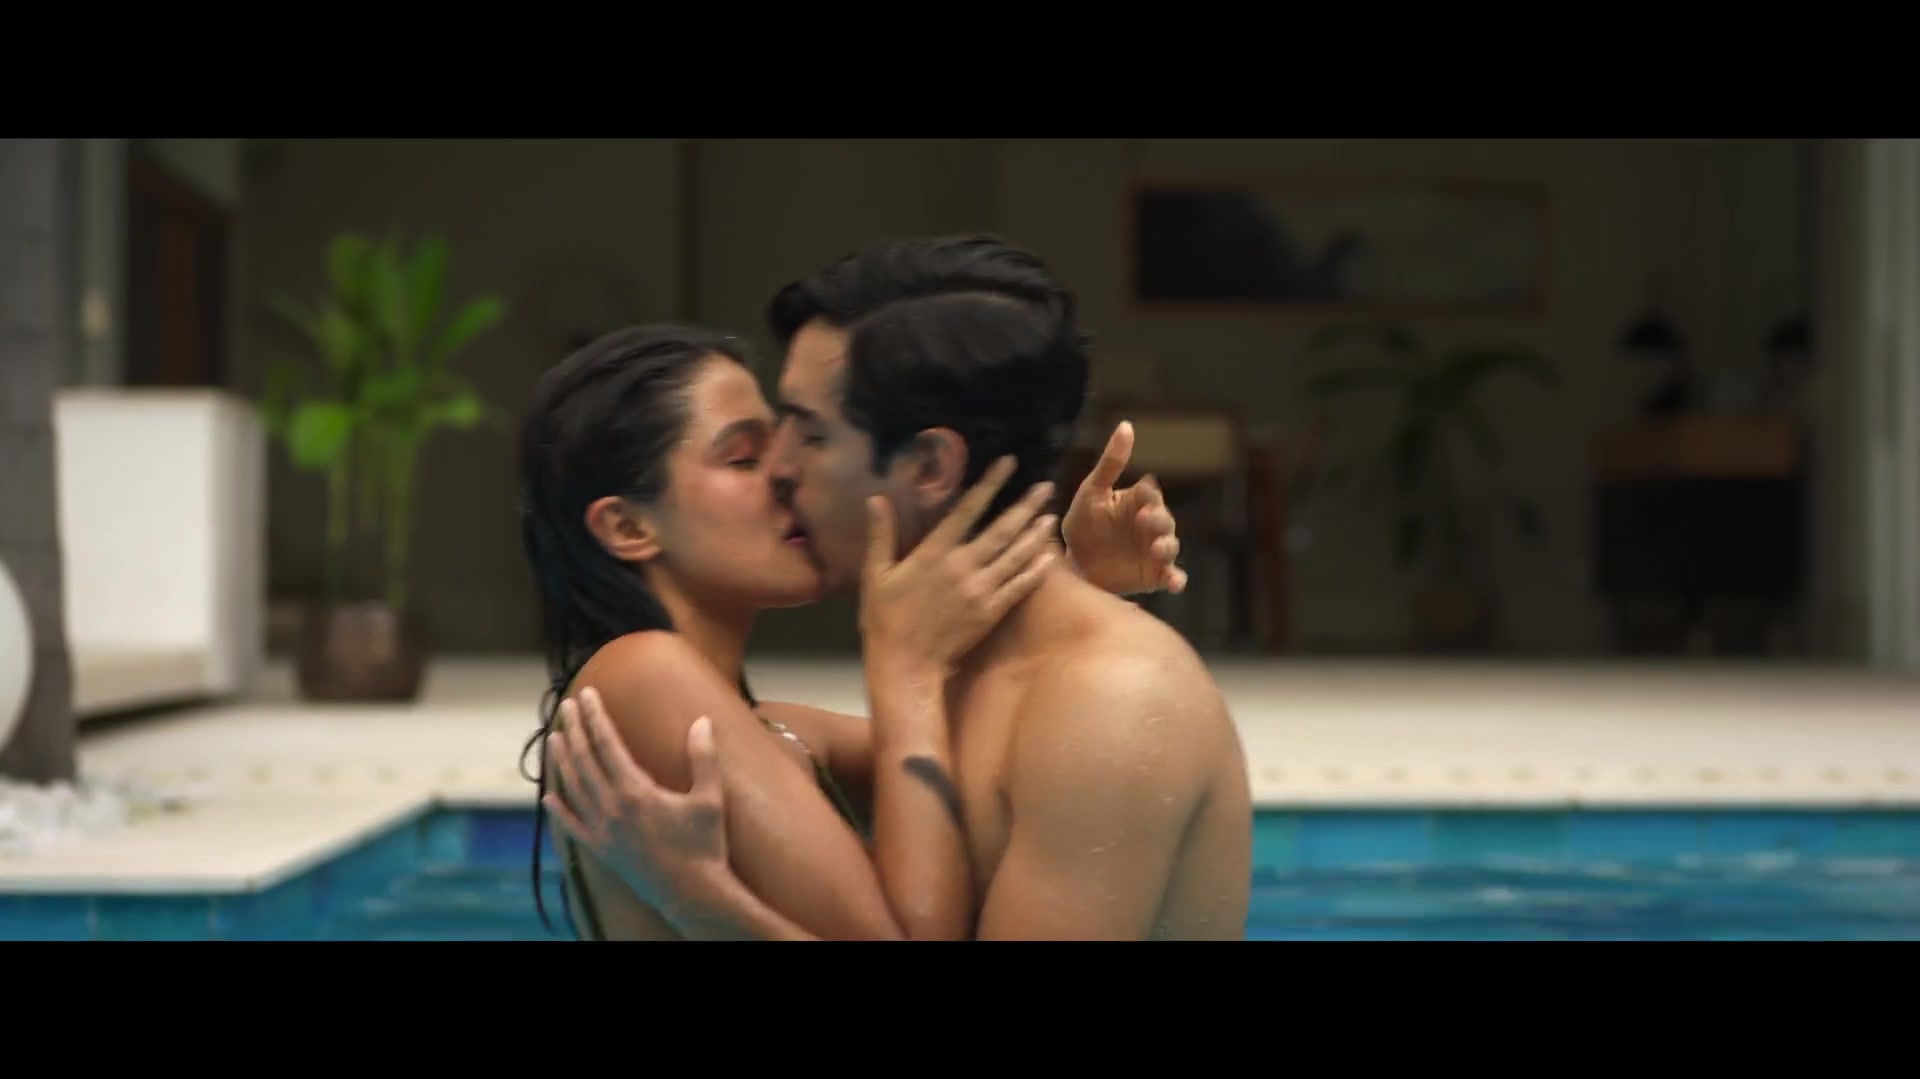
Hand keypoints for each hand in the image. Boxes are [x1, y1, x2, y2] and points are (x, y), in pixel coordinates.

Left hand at [543, 688, 734, 931]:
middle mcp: (612, 809)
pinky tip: (548, 799)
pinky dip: (561, 811)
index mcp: (635, 791)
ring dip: (562, 761)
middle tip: (566, 706)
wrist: (693, 895)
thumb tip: (702, 722)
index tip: (587, 694)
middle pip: (585, 760)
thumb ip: (703, 757)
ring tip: (553, 739)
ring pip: (575, 789)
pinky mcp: (603, 851)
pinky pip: (574, 827)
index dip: (596, 717)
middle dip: (574, 729)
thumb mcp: (709, 798)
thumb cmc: (704, 847)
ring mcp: (604, 831)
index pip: (607, 744)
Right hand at [861, 455, 1059, 675]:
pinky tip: (1049, 557)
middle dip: (1025, 506)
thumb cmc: (885, 617)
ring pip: (1015, 556)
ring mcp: (980, 590)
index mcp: (935, 552)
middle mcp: (963, 566)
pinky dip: (1036, 570)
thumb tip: (876, 499)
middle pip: (1002, 530)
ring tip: (1050, 515)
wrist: (905, 663)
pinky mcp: (991, 612)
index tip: (1008, 463)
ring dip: (1035, 534)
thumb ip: (881, 535)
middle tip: (1046, 486)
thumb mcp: (876, 573)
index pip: (968, 509)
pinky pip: (1019, 587)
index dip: (990, 484)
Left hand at [1062, 420, 1186, 594]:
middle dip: (1160, 521)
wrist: (1073, 566)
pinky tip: (1174, 584)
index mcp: (1138, 501)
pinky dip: (1177, 579)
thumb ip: (1110, 462)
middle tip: (1146, 521)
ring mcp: (1155, 550)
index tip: (1141, 497)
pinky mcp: (1155, 574)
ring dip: (1167, 547)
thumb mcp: (1092, 491)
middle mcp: (1151, 524)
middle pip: (1165, 520)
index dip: (1149, 496)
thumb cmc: (1083, 523)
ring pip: (1171, 546)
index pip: (1150, 494)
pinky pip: (1172, 576)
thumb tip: (1127, 425)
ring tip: (1157, 550)